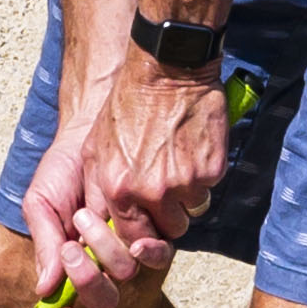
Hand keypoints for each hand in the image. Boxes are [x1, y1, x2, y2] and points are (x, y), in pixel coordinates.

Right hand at [17, 109, 153, 307]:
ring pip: (127, 276)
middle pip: (102, 300)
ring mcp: (127, 251)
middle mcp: (99, 266)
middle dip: (88, 280)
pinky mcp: (153, 231)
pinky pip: (157, 254)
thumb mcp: (42, 205)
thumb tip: (45, 290)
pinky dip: (147, 249)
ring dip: (108, 253)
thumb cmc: (62, 171)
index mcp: (67, 267)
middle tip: (73, 248)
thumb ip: (45, 244)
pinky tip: (137, 233)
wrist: (90, 132)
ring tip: (89, 216)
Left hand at [71, 54, 235, 274]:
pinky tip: (192, 147)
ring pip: (192, 211)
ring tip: (178, 162)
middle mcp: (152, 192)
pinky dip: (204, 173)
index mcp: (119, 189)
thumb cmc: (126, 106)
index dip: (142, 233)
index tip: (147, 221)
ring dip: (188, 195)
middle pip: (169, 231)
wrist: (166, 70)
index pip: (133, 238)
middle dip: (169, 216)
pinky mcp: (211, 170)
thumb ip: (97, 189)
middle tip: (166, 188)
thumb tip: (101, 221)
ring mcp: (184, 183)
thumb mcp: (95, 148)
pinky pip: (209, 188)